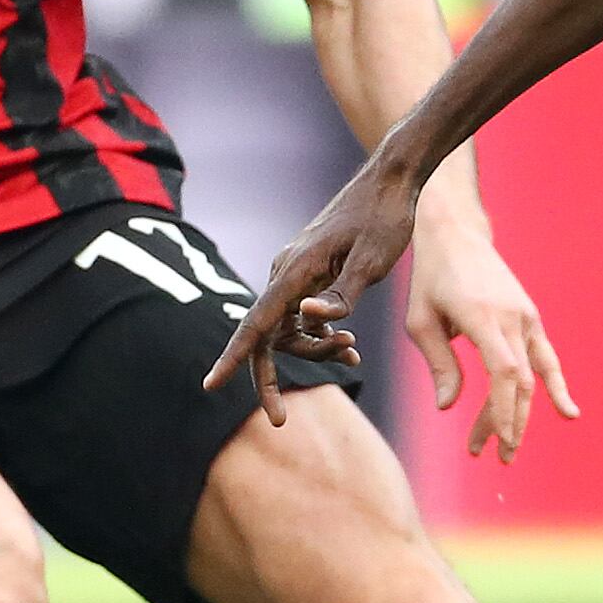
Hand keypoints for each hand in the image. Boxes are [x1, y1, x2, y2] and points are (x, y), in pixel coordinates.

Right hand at [208, 151, 429, 421]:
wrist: (392, 181)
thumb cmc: (384, 218)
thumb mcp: (373, 262)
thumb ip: (343, 296)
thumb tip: (310, 319)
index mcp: (296, 270)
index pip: (258, 322)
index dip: (234, 357)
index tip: (210, 384)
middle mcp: (287, 273)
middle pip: (265, 336)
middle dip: (270, 379)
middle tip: (281, 421)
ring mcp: (295, 274)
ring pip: (288, 331)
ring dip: (314, 352)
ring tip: (352, 354)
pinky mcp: (308, 276)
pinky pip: (303, 318)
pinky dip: (322, 336)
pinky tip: (349, 346)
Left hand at [400, 194, 580, 461]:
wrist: (456, 234)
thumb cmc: (430, 279)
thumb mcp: (420, 320)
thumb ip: (440, 363)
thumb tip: (449, 408)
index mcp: (482, 316)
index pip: (503, 372)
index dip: (504, 410)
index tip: (497, 440)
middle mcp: (511, 317)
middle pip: (518, 381)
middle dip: (508, 422)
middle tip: (494, 456)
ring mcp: (526, 317)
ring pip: (534, 374)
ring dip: (525, 413)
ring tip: (511, 448)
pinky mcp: (530, 318)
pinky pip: (546, 357)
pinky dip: (556, 386)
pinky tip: (567, 412)